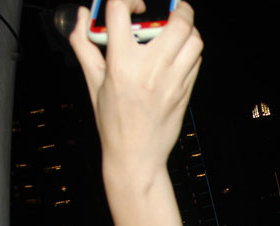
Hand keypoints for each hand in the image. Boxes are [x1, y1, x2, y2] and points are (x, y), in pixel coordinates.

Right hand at [69, 0, 202, 177]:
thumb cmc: (114, 123)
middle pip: (178, 22)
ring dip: (188, 29)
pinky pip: (196, 60)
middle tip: (170, 8)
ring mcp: (173, 82)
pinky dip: (190, 50)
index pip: (123, 11)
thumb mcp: (93, 83)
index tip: (132, 5)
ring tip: (176, 30)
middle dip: (177, 8)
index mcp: (122, 64)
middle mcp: (151, 69)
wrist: (136, 157)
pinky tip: (179, 53)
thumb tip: (84, 15)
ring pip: (194, 41)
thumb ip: (85, 45)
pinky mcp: (185, 93)